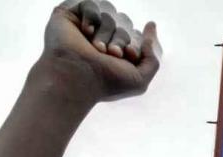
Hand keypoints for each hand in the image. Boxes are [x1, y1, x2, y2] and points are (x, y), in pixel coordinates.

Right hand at [38, 1, 160, 103]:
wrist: (77, 77)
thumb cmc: (107, 82)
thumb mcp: (140, 79)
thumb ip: (152, 57)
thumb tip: (151, 26)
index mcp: (117, 54)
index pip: (136, 37)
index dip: (135, 44)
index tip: (128, 54)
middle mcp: (102, 40)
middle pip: (124, 25)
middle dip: (121, 39)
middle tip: (111, 54)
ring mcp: (86, 28)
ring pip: (109, 15)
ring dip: (106, 33)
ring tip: (97, 48)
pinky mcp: (70, 17)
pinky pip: (91, 4)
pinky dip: (92, 17)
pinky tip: (86, 32)